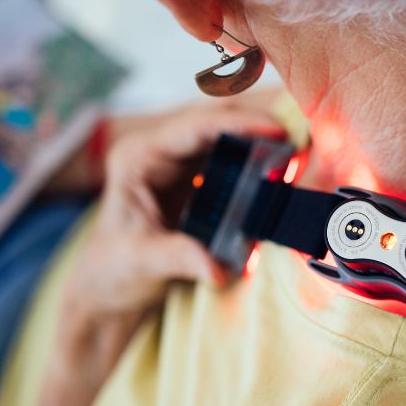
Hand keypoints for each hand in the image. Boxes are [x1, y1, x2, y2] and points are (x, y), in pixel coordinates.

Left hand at [58, 102, 283, 371]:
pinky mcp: (195, 179)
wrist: (108, 284)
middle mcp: (159, 152)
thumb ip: (180, 259)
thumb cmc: (113, 269)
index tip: (276, 130)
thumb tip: (218, 268)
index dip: (237, 124)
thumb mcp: (142, 262)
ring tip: (296, 154)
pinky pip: (231, 159)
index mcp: (139, 158)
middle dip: (256, 125)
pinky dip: (257, 161)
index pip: (193, 128)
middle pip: (215, 121)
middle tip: (297, 141)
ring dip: (261, 142)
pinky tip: (280, 170)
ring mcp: (178, 163)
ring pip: (227, 136)